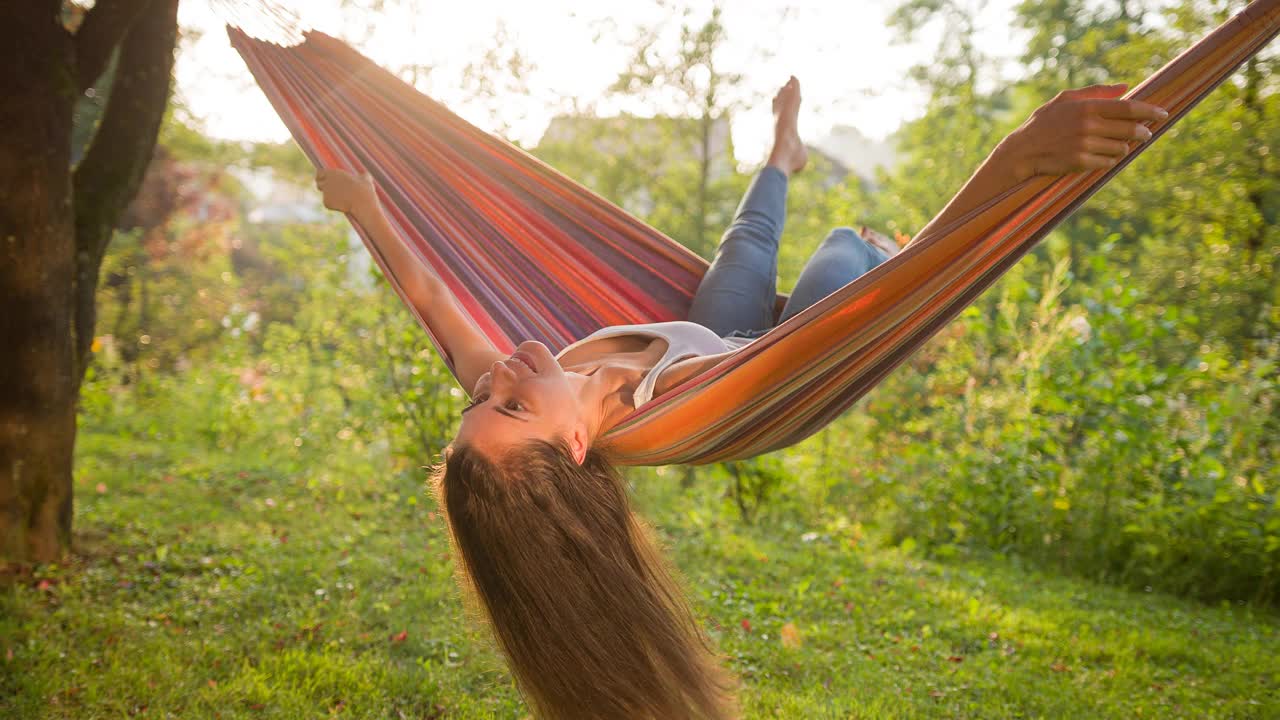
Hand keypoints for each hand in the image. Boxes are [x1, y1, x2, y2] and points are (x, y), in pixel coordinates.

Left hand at [315, 168, 375, 214]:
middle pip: (318, 184)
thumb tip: (366, 175)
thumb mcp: (366, 179)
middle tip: (330, 190)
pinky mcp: (325, 202)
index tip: (325, 180)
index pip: (320, 173)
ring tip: (342, 199)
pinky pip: (328, 204)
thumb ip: (363, 175)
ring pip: (324, 195)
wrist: (363, 204)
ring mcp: (325, 192)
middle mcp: (326, 181)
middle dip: (323, 186)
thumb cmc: (365, 190)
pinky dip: (334, 206)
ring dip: (330, 196)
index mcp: (333, 173)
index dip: (322, 177)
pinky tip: (343, 206)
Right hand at [999, 84, 1167, 181]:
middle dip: (1143, 132)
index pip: (1127, 107)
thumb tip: (1125, 86)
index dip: (1149, 111)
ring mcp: (1085, 145)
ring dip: (1124, 146)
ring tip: (1117, 144)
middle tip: (1146, 133)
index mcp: (1086, 107)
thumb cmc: (1044, 122)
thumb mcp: (1065, 99)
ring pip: (1121, 147)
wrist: (1022, 151)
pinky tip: (1104, 155)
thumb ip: (1096, 91)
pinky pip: (1108, 161)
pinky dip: (1111, 159)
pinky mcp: (1080, 163)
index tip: (1163, 114)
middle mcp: (1088, 125)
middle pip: (1130, 129)